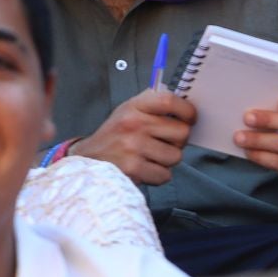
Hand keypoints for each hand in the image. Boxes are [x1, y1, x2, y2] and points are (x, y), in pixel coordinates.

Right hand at [72, 88, 195, 184]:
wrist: (88, 160)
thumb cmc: (115, 136)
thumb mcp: (127, 111)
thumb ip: (153, 105)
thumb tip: (185, 104)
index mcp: (133, 107)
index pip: (169, 100)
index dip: (187, 110)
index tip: (189, 118)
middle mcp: (133, 123)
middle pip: (181, 132)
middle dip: (177, 141)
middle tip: (161, 143)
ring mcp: (133, 146)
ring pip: (176, 156)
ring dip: (166, 161)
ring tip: (148, 156)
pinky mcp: (134, 168)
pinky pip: (165, 175)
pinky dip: (157, 176)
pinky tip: (144, 169)